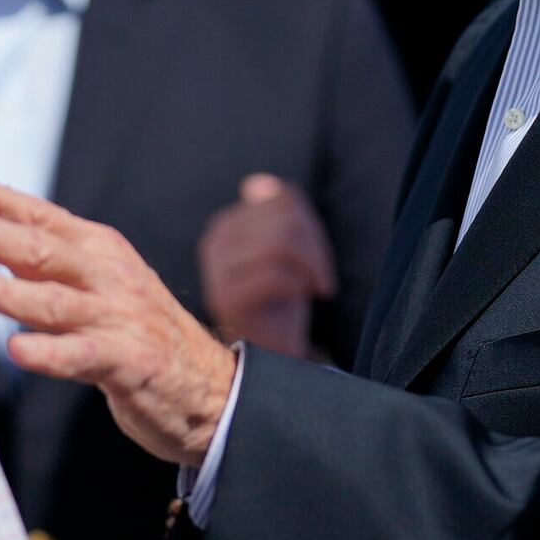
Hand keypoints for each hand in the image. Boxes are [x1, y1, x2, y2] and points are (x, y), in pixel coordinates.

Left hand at [0, 172, 236, 464]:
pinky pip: (83, 356)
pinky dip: (49, 353)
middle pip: (42, 250)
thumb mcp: (96, 281)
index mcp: (99, 249)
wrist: (206, 384)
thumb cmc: (137, 327)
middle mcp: (109, 276)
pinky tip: (17, 349)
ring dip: (5, 291)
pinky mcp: (130, 362)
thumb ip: (45, 261)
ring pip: (54, 302)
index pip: (40, 216)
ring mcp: (120, 318)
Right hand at [198, 173, 335, 357]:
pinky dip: (298, 286)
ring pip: (281, 243)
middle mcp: (215, 241)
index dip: (311, 224)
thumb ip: (280, 211)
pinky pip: (275, 275)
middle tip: (324, 278)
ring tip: (320, 287)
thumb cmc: (280, 302)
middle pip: (284, 218)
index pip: (280, 199)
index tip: (319, 257)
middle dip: (316, 247)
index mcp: (226, 224)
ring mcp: (216, 270)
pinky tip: (304, 298)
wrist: (266, 356)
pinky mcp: (226, 298)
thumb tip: (258, 184)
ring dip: (312, 266)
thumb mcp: (284, 250)